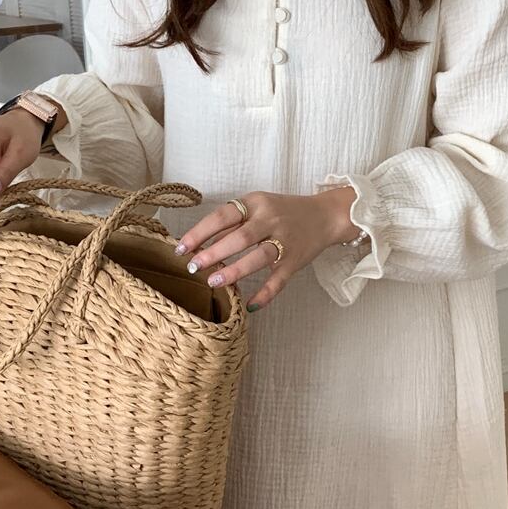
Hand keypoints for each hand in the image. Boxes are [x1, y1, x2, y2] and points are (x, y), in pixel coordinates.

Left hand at [175, 187, 361, 310]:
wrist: (326, 216)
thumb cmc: (284, 211)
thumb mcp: (258, 207)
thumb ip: (233, 224)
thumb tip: (201, 244)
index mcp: (256, 203)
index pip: (223, 217)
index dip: (199, 232)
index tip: (181, 248)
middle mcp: (271, 220)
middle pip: (239, 237)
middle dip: (213, 253)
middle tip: (193, 267)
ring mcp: (285, 241)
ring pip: (259, 256)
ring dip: (235, 270)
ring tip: (214, 281)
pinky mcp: (295, 261)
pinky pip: (279, 280)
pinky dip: (265, 294)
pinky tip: (250, 305)